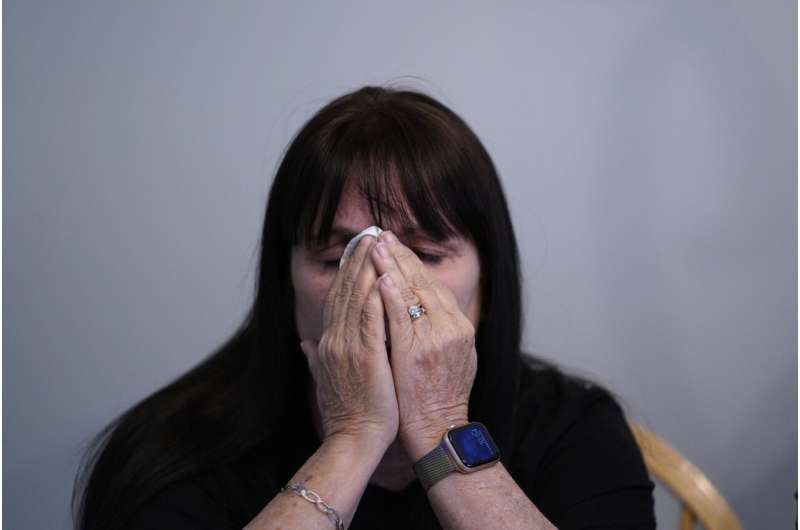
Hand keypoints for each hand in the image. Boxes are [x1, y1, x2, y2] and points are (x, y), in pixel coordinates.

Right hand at [300, 235, 398, 448]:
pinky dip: (377, 297)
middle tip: (369, 234)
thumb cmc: (345, 414)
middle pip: (345, 291)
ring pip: (358, 299)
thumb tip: (305, 345)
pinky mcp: (366, 357)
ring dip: (367, 269)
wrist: (352, 440)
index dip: (346, 272)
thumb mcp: (325, 381)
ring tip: (378, 244)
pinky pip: (372, 320)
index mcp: (328, 344)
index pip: (337, 299)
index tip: (357, 250)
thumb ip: (316, 358)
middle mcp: (335, 340)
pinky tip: (384, 276)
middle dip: (357, 260)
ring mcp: (349, 347)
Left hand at [369, 231, 477, 459]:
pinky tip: (381, 278)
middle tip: (381, 234)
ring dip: (392, 266)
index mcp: (456, 326)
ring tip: (376, 245)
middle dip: (400, 255)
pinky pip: (401, 319)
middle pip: (422, 282)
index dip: (411, 263)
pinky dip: (392, 297)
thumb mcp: (452, 357)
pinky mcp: (415, 354)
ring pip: (411, 294)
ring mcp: (434, 340)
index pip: (431, 285)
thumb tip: (425, 307)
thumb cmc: (439, 397)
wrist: (437, 429)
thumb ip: (439, 330)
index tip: (393, 245)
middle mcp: (450, 328)